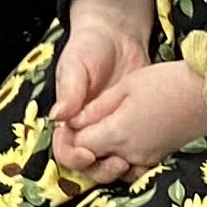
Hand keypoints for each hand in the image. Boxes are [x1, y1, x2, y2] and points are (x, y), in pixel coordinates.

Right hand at [46, 0, 155, 176]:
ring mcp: (113, 132)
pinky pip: (135, 153)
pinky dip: (140, 162)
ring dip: (120, 171)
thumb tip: (57, 116)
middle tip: (118, 162)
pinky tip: (149, 159)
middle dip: (101, 170)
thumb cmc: (90, 47)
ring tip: (133, 162)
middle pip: (89, 166)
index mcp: (69, 120)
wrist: (120, 36)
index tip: (87, 154)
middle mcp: (90, 131)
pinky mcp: (135, 129)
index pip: (65, 149)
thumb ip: (69, 91)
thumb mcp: (75, 65)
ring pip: (111, 164)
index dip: (74, 157)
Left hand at [67, 56, 206, 184]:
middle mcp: (130, 155)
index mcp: (117, 134)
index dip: (70, 135)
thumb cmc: (167, 83)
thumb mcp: (125, 87)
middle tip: (86, 122)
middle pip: (94, 161)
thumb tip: (73, 122)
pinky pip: (132, 167)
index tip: (73, 120)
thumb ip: (96, 108)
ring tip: (105, 129)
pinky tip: (126, 140)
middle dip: (84, 146)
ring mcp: (146, 160)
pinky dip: (123, 158)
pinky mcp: (159, 159)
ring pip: (112, 166)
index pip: (79, 147)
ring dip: (103, 153)